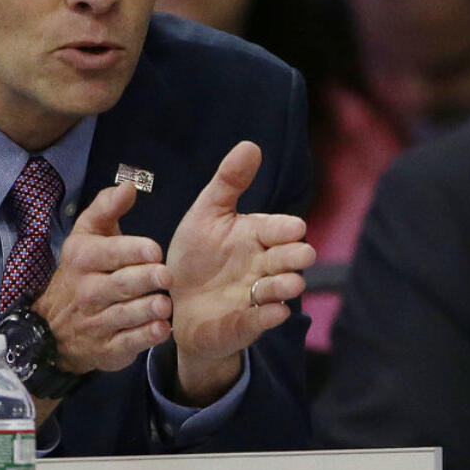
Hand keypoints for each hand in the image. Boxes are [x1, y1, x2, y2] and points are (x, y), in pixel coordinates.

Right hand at [33, 181, 171, 374]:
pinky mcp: (106, 348)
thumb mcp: (87, 235)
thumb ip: (107, 207)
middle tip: (166, 276)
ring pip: (122, 316)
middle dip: (143, 279)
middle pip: (118, 285)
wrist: (53, 326)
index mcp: (84, 258)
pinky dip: (144, 338)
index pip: (108, 253)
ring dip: (145, 310)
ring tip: (165, 305)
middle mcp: (87, 290)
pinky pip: (126, 344)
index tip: (154, 250)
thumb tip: (130, 185)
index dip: (131, 251)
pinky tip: (162, 330)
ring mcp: (96, 322)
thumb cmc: (83, 271)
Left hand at [165, 141, 315, 403]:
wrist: (172, 301)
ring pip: (279, 290)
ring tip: (287, 284)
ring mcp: (256, 296)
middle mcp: (263, 266)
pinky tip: (273, 312)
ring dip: (285, 287)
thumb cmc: (196, 254)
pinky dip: (267, 317)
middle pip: (288, 259)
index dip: (286, 229)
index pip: (279, 229)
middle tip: (298, 254)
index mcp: (257, 236)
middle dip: (294, 257)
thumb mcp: (206, 214)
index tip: (293, 228)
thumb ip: (228, 182)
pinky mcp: (244, 324)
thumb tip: (251, 145)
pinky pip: (259, 320)